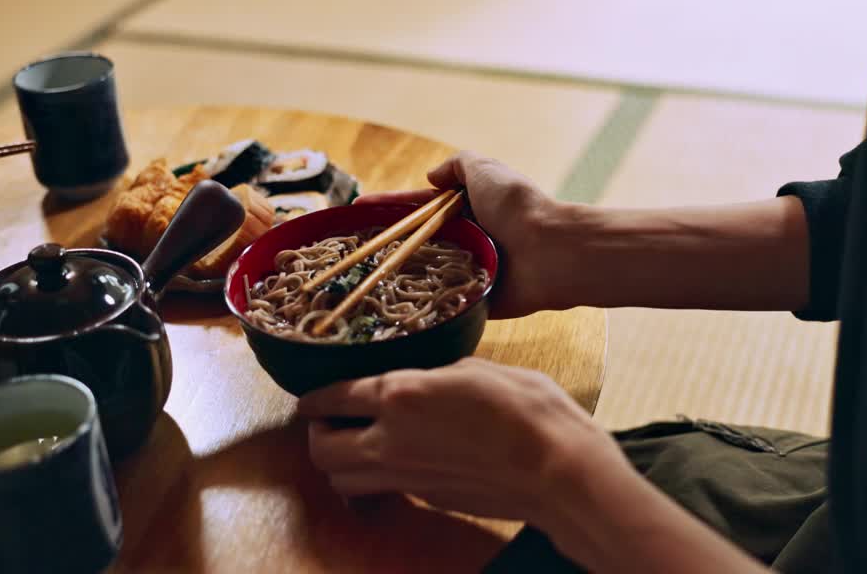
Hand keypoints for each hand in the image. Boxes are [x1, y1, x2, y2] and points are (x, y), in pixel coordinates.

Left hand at [298, 357, 624, 523]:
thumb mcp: (478, 368)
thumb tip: (427, 378)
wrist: (557, 469)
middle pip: (321, 450)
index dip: (315, 395)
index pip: (333, 397)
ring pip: (342, 480)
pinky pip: (382, 489)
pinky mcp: (427, 498)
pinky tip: (397, 458)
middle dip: (316, 434)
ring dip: (339, 462)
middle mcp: (390, 440)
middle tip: (328, 420)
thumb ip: (438, 373)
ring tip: (354, 444)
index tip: (310, 395)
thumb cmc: (528, 409)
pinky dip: (375, 476)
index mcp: (399, 395)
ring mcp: (407, 476)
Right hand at [356, 152, 560, 317]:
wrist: (550, 252)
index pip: (417, 206)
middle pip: (417, 239)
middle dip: (384, 242)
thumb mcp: (486, 169)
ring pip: (424, 270)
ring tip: (357, 277)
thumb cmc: (517, 207)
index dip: (387, 207)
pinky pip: (442, 299)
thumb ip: (458, 165)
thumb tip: (431, 176)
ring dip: (396, 272)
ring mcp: (469, 268)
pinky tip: (388, 305)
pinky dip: (421, 300)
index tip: (355, 211)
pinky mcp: (475, 297)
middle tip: (347, 250)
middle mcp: (466, 237)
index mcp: (468, 207)